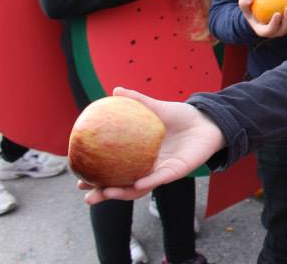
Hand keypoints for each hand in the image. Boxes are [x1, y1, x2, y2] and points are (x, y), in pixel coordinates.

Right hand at [81, 87, 225, 203]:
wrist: (208, 120)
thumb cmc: (182, 116)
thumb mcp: (156, 108)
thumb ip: (138, 101)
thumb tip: (115, 90)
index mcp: (140, 155)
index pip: (114, 169)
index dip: (97, 175)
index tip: (78, 177)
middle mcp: (149, 167)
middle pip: (123, 185)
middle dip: (104, 192)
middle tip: (86, 195)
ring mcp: (163, 171)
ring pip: (139, 187)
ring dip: (122, 193)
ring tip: (105, 194)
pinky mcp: (178, 171)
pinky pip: (161, 179)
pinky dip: (148, 183)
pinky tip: (135, 185)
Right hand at [238, 0, 286, 37]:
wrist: (260, 15)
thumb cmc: (251, 11)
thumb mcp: (244, 7)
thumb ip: (244, 2)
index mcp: (265, 31)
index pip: (271, 29)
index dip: (275, 23)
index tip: (277, 13)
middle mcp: (277, 32)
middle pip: (285, 27)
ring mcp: (286, 27)